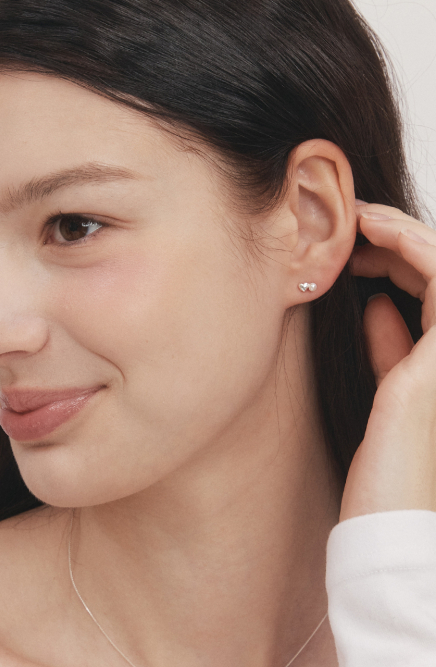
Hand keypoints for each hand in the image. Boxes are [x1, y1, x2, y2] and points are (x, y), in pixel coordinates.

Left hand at [339, 202, 435, 520]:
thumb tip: (378, 307)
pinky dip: (407, 244)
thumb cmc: (385, 463)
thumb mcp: (387, 391)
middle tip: (353, 224)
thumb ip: (391, 348)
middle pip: (435, 269)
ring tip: (359, 219)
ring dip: (401, 232)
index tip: (352, 250)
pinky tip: (372, 233)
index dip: (395, 259)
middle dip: (396, 239)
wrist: (391, 517)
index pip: (430, 288)